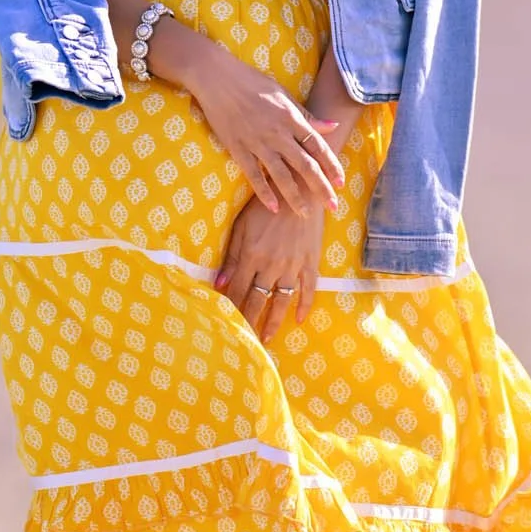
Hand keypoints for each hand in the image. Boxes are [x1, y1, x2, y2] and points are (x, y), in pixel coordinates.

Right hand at [158, 28, 344, 218]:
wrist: (217, 78)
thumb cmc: (252, 82)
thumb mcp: (283, 93)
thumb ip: (306, 115)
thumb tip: (331, 127)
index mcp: (291, 117)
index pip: (317, 145)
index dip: (331, 165)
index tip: (340, 182)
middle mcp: (278, 133)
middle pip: (305, 165)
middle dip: (321, 187)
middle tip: (332, 206)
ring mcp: (257, 142)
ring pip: (281, 175)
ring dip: (295, 196)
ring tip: (305, 213)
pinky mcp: (237, 148)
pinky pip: (253, 175)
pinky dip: (264, 192)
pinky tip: (274, 207)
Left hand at [215, 195, 325, 340]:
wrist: (300, 191)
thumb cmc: (265, 206)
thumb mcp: (242, 226)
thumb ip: (232, 256)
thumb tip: (220, 283)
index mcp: (252, 255)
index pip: (238, 289)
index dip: (231, 306)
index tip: (225, 323)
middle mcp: (272, 265)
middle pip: (258, 300)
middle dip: (249, 321)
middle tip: (244, 341)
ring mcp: (293, 266)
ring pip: (282, 300)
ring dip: (273, 321)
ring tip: (267, 339)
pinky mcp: (310, 262)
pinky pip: (308, 290)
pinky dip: (305, 306)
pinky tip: (300, 320)